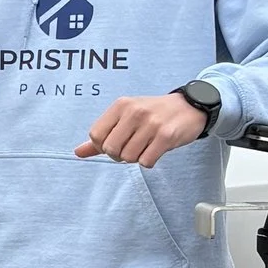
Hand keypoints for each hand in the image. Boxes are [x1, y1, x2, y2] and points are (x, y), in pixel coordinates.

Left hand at [77, 91, 208, 165]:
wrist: (189, 107)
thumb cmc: (154, 113)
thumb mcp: (125, 117)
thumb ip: (101, 135)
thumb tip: (78, 152)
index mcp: (121, 105)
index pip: (95, 135)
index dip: (103, 146)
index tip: (116, 142)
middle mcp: (134, 112)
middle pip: (110, 149)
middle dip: (119, 155)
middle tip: (132, 147)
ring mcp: (151, 123)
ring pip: (128, 157)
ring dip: (136, 157)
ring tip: (146, 145)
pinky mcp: (166, 136)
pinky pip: (146, 161)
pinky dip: (149, 161)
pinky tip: (156, 149)